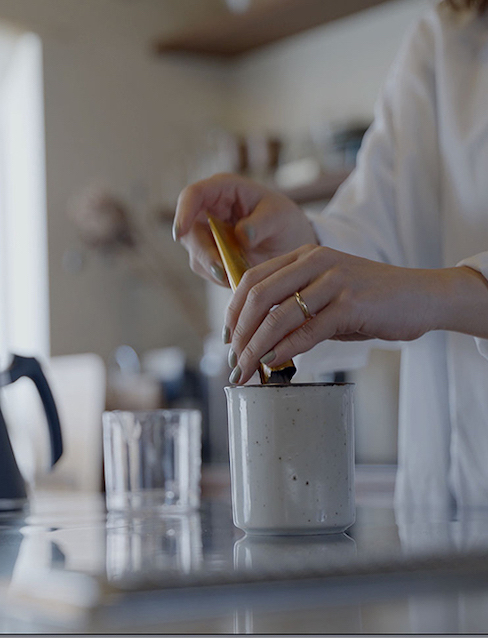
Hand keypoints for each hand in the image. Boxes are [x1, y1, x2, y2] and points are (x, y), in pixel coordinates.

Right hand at [173, 173, 316, 285]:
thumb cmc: (285, 222)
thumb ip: (261, 224)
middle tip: (222, 272)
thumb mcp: (280, 218)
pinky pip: (207, 270)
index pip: (193, 195)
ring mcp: (207, 236)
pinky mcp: (209, 257)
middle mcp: (209, 211)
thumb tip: (241, 235)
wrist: (290, 246)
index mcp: (223, 190)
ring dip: (214, 269)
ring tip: (239, 276)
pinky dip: (222, 277)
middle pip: (190, 231)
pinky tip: (240, 277)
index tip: (180, 233)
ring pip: (196, 254)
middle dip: (204, 253)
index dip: (183, 212)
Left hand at [225, 244, 487, 384]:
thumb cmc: (370, 301)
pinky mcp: (351, 303)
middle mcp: (315, 261)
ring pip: (279, 316)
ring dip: (256, 348)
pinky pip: (308, 330)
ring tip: (247, 371)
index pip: (251, 280)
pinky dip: (286, 350)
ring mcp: (333, 280)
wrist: (422, 296)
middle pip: (258, 297)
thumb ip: (294, 309)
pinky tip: (274, 364)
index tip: (227, 340)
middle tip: (233, 361)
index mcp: (303, 255)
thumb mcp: (326, 295)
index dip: (232, 312)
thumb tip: (260, 343)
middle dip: (239, 334)